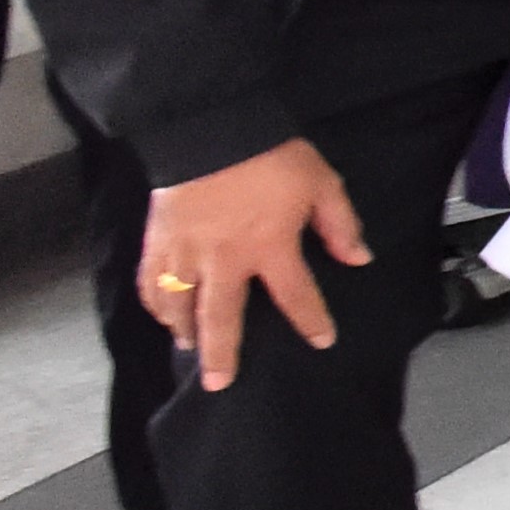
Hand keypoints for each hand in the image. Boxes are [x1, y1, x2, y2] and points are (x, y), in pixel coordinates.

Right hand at [142, 141, 366, 390]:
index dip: (312, 321)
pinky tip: (160, 314)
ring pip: (180, 305)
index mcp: (269, 247)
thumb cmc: (270, 155)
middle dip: (223, 355)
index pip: (296, 297)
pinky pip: (151, 281)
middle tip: (219, 384)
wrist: (210, 126)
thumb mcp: (321, 184)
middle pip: (222, 319)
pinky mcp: (157, 239)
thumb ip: (340, 225)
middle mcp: (224, 260)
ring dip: (184, 331)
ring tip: (189, 349)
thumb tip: (358, 258)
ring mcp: (186, 252)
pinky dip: (154, 302)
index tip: (322, 341)